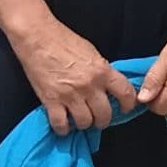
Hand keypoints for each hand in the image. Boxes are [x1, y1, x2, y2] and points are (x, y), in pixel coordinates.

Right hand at [12, 20, 139, 136]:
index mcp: (102, 71)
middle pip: (105, 114)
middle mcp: (89, 86)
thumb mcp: (91, 53)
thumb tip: (107, 86)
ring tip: (81, 120)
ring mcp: (70, 95)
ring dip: (84, 123)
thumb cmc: (63, 40)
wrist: (37, 37)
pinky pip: (61, 124)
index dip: (128, 104)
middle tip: (99, 118)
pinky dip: (63, 128)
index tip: (125, 108)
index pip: (125, 93)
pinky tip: (64, 125)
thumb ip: (101, 71)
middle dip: (103, 119)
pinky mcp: (51, 101)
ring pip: (85, 122)